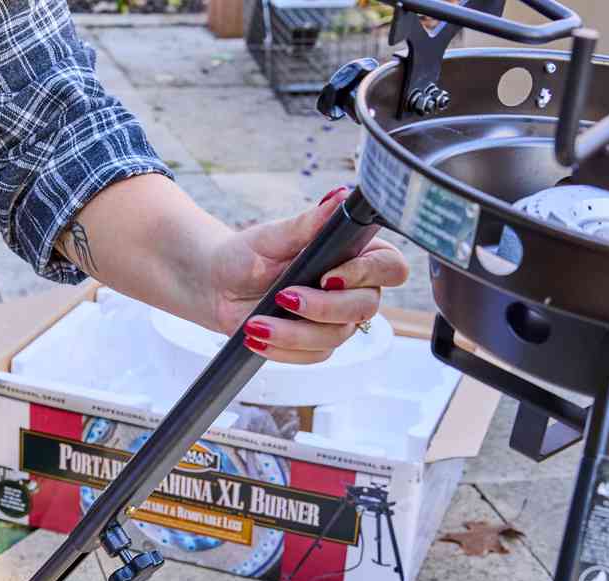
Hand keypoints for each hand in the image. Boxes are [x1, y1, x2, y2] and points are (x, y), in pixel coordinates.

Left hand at [205, 186, 408, 363]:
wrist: (219, 286)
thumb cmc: (248, 254)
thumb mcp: (274, 235)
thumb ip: (309, 222)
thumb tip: (341, 197)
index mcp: (354, 253)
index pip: (390, 266)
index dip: (368, 274)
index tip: (328, 275)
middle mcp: (353, 288)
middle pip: (365, 307)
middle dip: (324, 306)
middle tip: (284, 296)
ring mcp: (337, 319)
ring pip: (336, 336)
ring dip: (294, 332)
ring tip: (258, 321)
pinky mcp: (316, 343)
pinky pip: (313, 355)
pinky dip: (283, 348)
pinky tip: (257, 336)